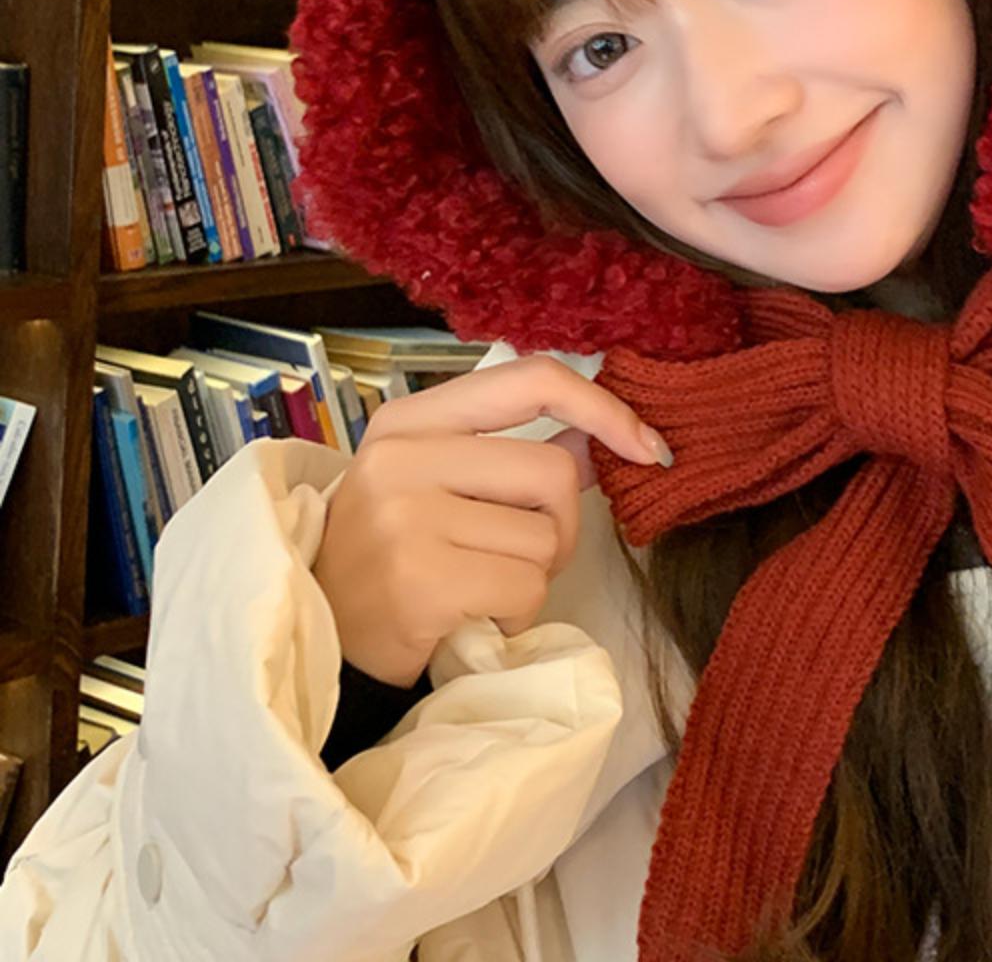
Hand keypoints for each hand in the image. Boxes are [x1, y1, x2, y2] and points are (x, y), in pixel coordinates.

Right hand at [313, 356, 671, 686]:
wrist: (315, 640)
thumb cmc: (387, 557)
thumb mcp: (437, 484)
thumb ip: (514, 458)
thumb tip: (606, 439)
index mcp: (410, 419)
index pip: (531, 379)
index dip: (603, 409)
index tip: (649, 446)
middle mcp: (402, 456)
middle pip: (555, 474)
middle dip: (561, 528)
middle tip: (520, 559)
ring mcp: (407, 517)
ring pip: (545, 539)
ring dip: (533, 577)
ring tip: (479, 589)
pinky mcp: (421, 580)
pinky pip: (526, 588)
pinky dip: (516, 614)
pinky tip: (470, 617)